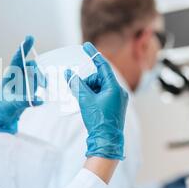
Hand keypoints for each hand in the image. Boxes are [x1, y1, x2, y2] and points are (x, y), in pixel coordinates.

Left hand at [0, 36, 44, 133]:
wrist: (2, 119)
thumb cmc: (2, 109)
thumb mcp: (12, 104)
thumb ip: (25, 101)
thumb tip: (38, 99)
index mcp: (10, 75)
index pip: (18, 58)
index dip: (24, 47)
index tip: (29, 37)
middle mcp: (17, 76)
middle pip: (32, 67)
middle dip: (38, 73)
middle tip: (44, 85)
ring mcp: (23, 82)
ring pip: (36, 75)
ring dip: (40, 81)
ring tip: (38, 94)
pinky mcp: (28, 89)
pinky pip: (37, 84)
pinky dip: (40, 89)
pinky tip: (37, 100)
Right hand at [65, 43, 127, 159]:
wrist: (106, 141)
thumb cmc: (98, 120)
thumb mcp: (85, 100)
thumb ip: (77, 84)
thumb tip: (69, 73)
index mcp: (115, 87)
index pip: (103, 66)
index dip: (93, 55)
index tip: (85, 46)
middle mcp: (119, 92)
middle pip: (100, 78)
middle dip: (88, 81)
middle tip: (79, 90)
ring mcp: (118, 100)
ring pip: (100, 87)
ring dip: (90, 90)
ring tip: (84, 101)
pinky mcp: (115, 106)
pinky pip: (103, 95)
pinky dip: (93, 96)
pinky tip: (88, 104)